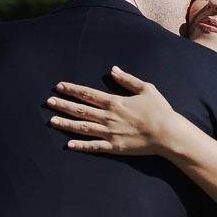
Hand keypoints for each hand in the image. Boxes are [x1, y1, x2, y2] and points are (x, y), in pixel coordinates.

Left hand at [48, 67, 185, 155]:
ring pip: (82, 128)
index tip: (59, 86)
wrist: (168, 134)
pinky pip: (93, 146)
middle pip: (80, 110)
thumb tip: (113, 70)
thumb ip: (127, 79)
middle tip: (49, 102)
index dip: (72, 90)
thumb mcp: (146, 89)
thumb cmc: (160, 110)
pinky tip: (68, 144)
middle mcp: (108, 117)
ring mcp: (110, 133)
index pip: (88, 94)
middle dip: (63, 105)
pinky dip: (80, 145)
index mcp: (115, 102)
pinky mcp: (114, 147)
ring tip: (52, 121)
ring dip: (66, 124)